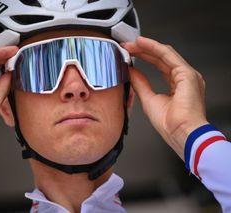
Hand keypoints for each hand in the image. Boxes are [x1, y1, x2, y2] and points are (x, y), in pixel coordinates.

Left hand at [123, 37, 207, 159]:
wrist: (181, 133)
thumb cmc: (171, 125)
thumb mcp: (148, 100)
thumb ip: (141, 84)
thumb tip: (132, 72)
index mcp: (177, 86)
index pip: (159, 66)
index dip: (144, 58)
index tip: (129, 54)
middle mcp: (183, 78)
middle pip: (161, 58)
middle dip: (143, 50)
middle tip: (127, 46)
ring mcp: (187, 75)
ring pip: (165, 54)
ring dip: (147, 47)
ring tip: (132, 43)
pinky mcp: (187, 74)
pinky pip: (168, 56)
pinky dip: (154, 48)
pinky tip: (143, 44)